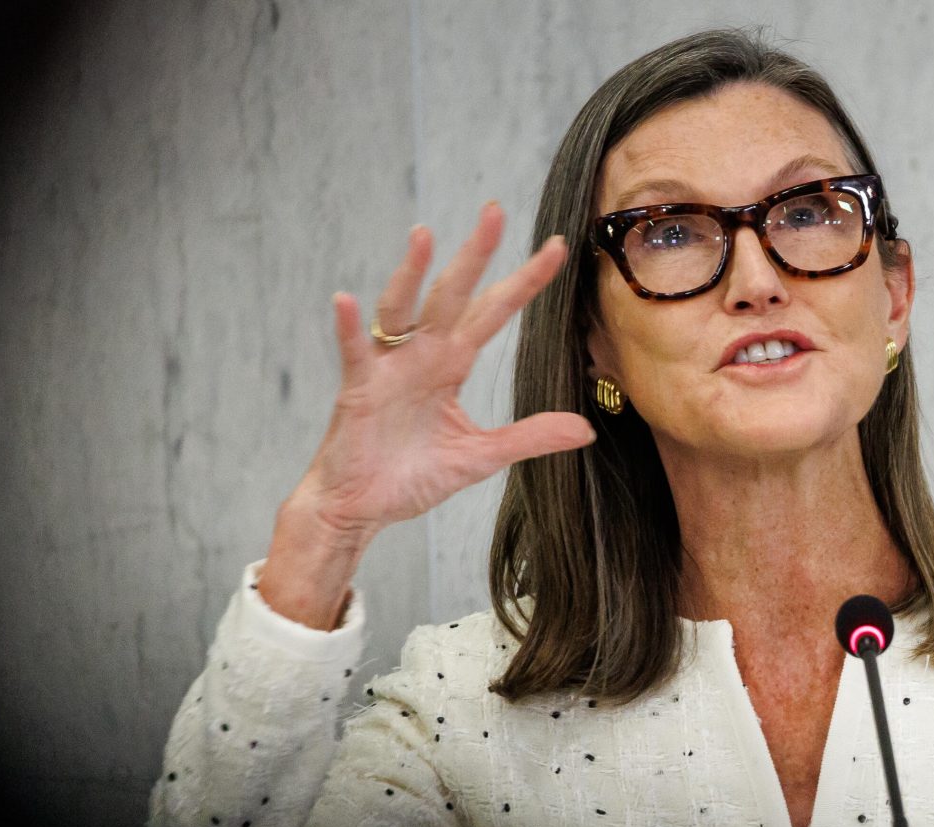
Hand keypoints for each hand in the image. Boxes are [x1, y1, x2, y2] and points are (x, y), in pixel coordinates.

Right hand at [260, 203, 593, 627]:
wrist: (362, 506)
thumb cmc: (412, 477)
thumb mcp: (481, 456)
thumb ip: (529, 437)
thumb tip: (586, 429)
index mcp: (451, 365)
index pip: (493, 313)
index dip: (524, 282)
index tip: (557, 249)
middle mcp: (421, 355)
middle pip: (452, 295)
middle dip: (474, 255)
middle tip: (496, 212)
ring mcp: (387, 368)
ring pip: (400, 309)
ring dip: (411, 273)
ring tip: (425, 236)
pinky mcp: (358, 389)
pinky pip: (353, 351)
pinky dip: (349, 327)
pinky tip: (347, 300)